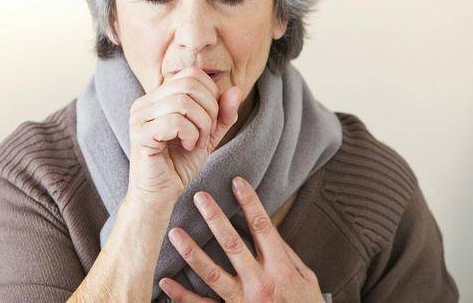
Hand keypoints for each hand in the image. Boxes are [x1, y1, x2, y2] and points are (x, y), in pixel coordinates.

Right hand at [126, 66, 241, 205]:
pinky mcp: (140, 134)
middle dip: (209, 110)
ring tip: (197, 143)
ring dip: (201, 125)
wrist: (160, 195)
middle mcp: (144, 102)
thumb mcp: (208, 135)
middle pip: (189, 84)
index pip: (191, 75)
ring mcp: (139, 117)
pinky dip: (191, 135)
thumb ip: (222, 114)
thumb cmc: (179, 164)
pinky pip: (175, 121)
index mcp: (157, 97)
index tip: (210, 123)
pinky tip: (187, 147)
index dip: (211, 96)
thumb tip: (237, 89)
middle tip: (206, 134)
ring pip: (183, 102)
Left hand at [159, 176, 323, 301]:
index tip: (236, 182)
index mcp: (280, 269)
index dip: (249, 202)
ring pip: (212, 274)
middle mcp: (260, 283)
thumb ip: (287, 254)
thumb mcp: (306, 278)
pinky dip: (182, 296)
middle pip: (232, 244)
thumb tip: (268, 229)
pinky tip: (166, 281)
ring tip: (175, 233)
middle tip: (199, 197)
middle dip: (215, 218)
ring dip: (192, 252)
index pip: (262, 227)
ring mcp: (243, 302)